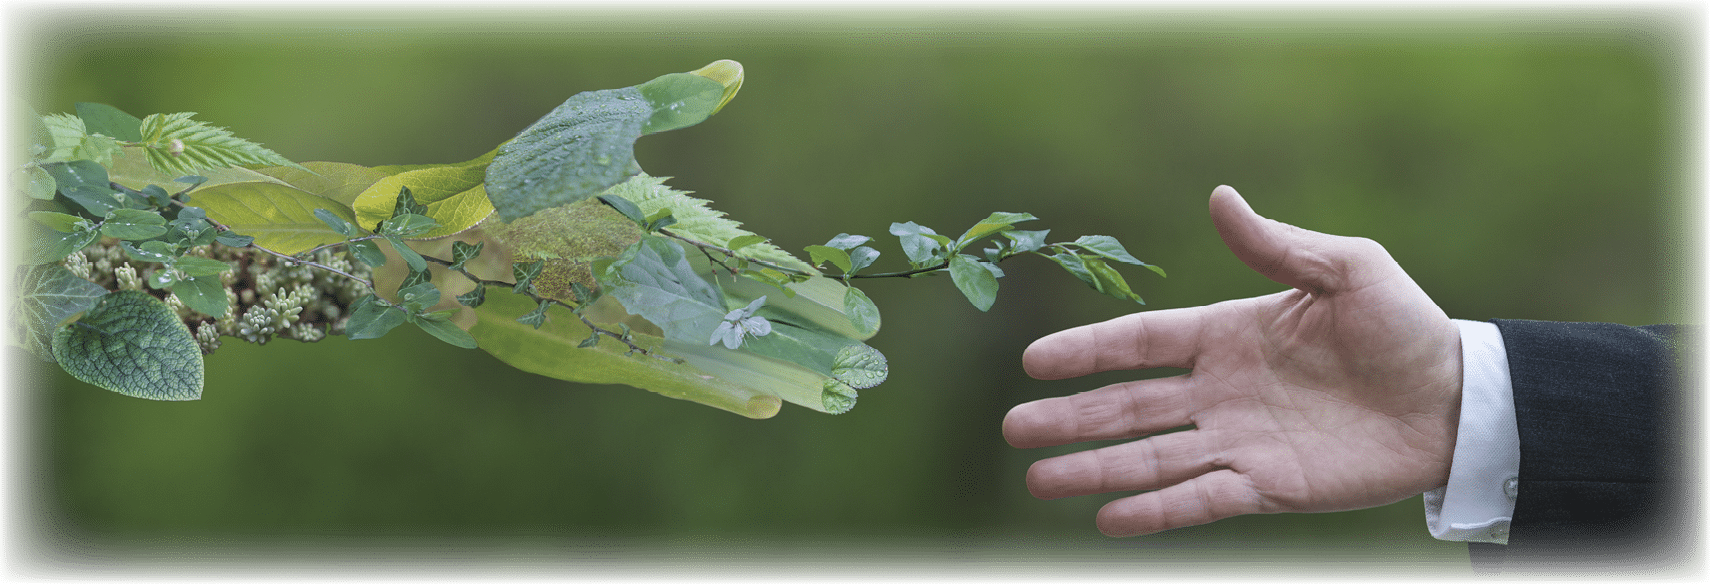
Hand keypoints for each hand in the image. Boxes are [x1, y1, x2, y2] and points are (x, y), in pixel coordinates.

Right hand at [1004, 185, 1462, 536]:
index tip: (1034, 361)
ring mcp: (1239, 441)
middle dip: (1070, 418)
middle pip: (1128, 406)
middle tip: (1014, 429)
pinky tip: (1107, 520)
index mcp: (1229, 334)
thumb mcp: (1347, 269)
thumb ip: (1278, 246)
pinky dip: (1156, 510)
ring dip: (1095, 470)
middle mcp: (1221, 391)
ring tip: (1038, 482)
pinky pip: (1201, 499)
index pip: (1143, 343)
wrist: (1457, 399)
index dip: (1088, 350)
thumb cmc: (1404, 326)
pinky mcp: (1268, 487)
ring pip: (1151, 457)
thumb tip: (1218, 197)